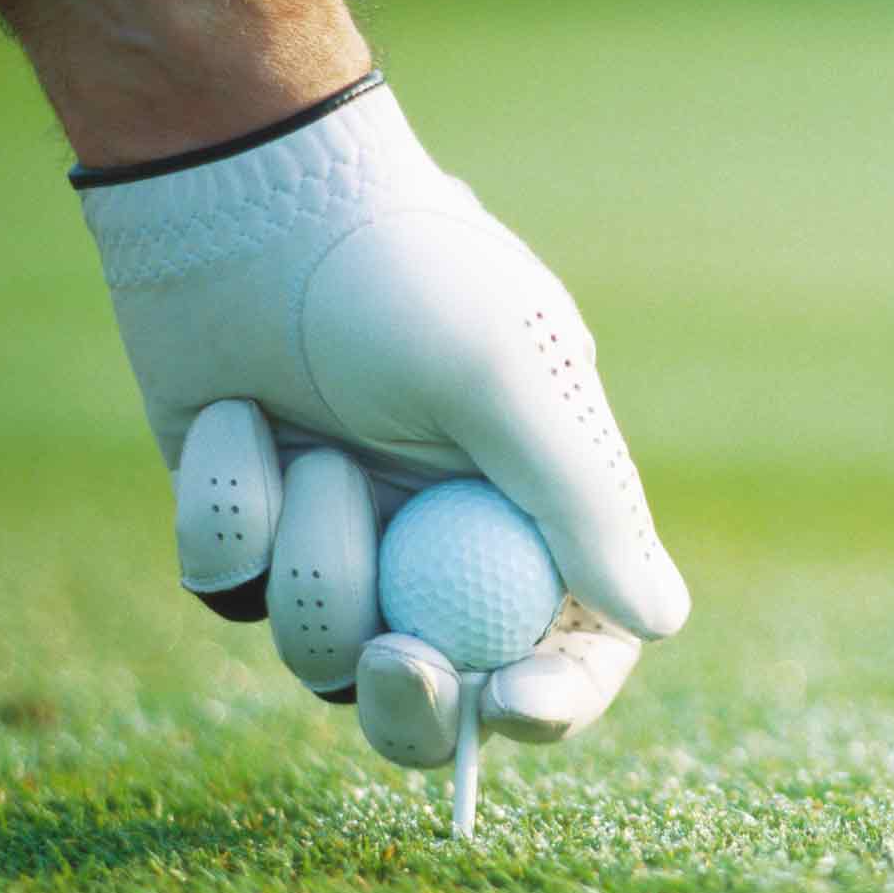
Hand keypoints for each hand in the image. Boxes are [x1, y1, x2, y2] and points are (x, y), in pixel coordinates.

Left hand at [80, 77, 689, 752]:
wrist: (247, 188)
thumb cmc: (400, 268)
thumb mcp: (507, 376)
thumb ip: (585, 501)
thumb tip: (662, 620)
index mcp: (537, 501)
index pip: (575, 639)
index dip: (557, 695)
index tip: (509, 704)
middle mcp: (445, 532)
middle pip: (444, 686)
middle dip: (413, 696)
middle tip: (389, 661)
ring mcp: (345, 531)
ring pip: (322, 648)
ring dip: (312, 561)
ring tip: (306, 447)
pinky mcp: (251, 519)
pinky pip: (231, 583)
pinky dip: (231, 510)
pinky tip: (233, 419)